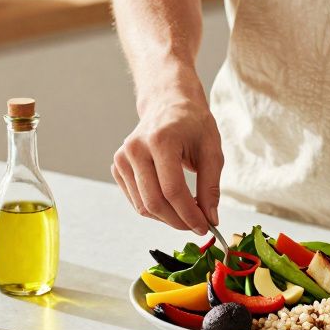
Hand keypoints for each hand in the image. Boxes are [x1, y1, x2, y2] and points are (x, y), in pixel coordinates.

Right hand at [112, 91, 222, 234]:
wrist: (167, 103)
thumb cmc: (192, 124)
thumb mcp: (212, 150)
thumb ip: (211, 186)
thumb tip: (210, 218)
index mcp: (161, 140)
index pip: (173, 190)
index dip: (189, 214)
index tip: (205, 227)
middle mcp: (136, 148)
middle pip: (154, 202)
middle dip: (178, 221)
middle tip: (197, 226)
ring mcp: (122, 158)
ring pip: (143, 206)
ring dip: (167, 218)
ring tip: (187, 213)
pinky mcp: (118, 166)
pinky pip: (136, 200)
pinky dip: (155, 209)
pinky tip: (172, 203)